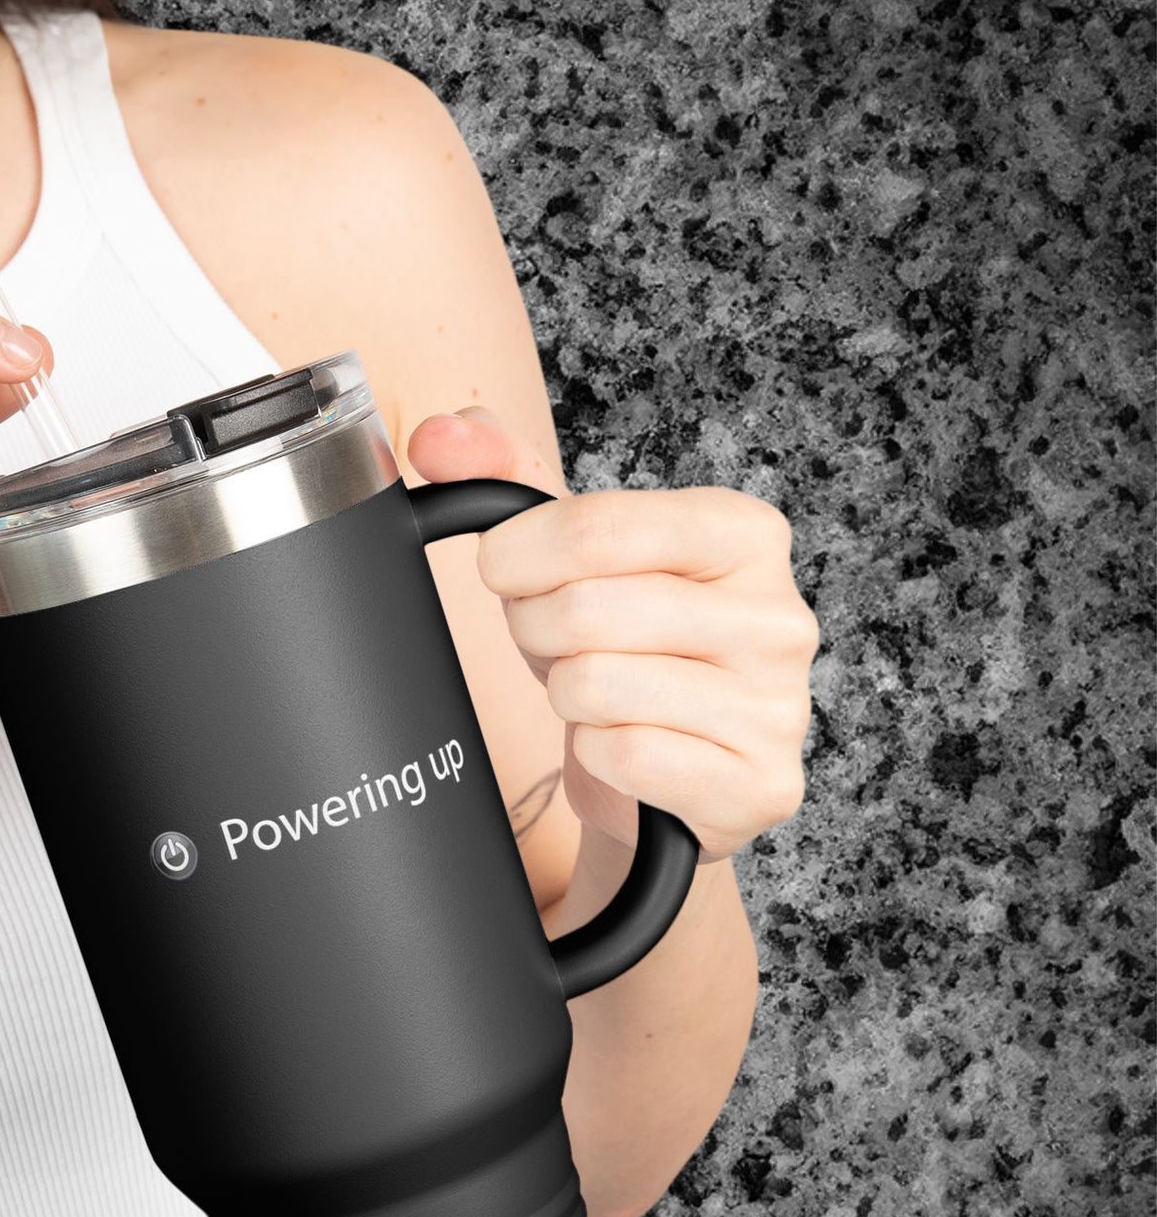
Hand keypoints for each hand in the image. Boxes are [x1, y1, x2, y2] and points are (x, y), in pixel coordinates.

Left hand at [407, 408, 818, 862]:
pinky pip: (623, 756)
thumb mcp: (565, 555)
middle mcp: (777, 613)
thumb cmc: (619, 649)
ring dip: (566, 698)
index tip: (509, 574)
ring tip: (597, 697)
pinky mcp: (759, 784)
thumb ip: (500, 477)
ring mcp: (778, 705)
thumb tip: (438, 432)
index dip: (518, 559)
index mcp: (741, 532)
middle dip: (536, 634)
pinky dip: (598, 758)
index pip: (593, 527)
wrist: (667, 775)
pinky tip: (628, 749)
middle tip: (557, 647)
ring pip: (594, 686)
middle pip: (584, 610)